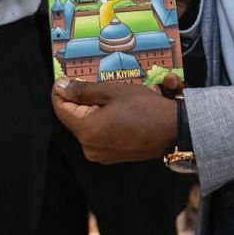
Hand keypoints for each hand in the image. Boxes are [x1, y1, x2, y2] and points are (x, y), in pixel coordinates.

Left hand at [51, 78, 178, 163]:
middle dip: (80, 99)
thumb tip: (60, 87)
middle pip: (74, 118)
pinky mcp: (112, 157)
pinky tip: (118, 109)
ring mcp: (101, 155)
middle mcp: (89, 148)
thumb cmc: (144, 108)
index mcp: (86, 131)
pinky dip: (103, 121)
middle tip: (95, 82)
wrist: (173, 130)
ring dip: (93, 109)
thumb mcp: (112, 92)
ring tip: (111, 95)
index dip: (61, 91)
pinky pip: (99, 135)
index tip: (66, 77)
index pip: (61, 109)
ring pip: (87, 126)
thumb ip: (83, 90)